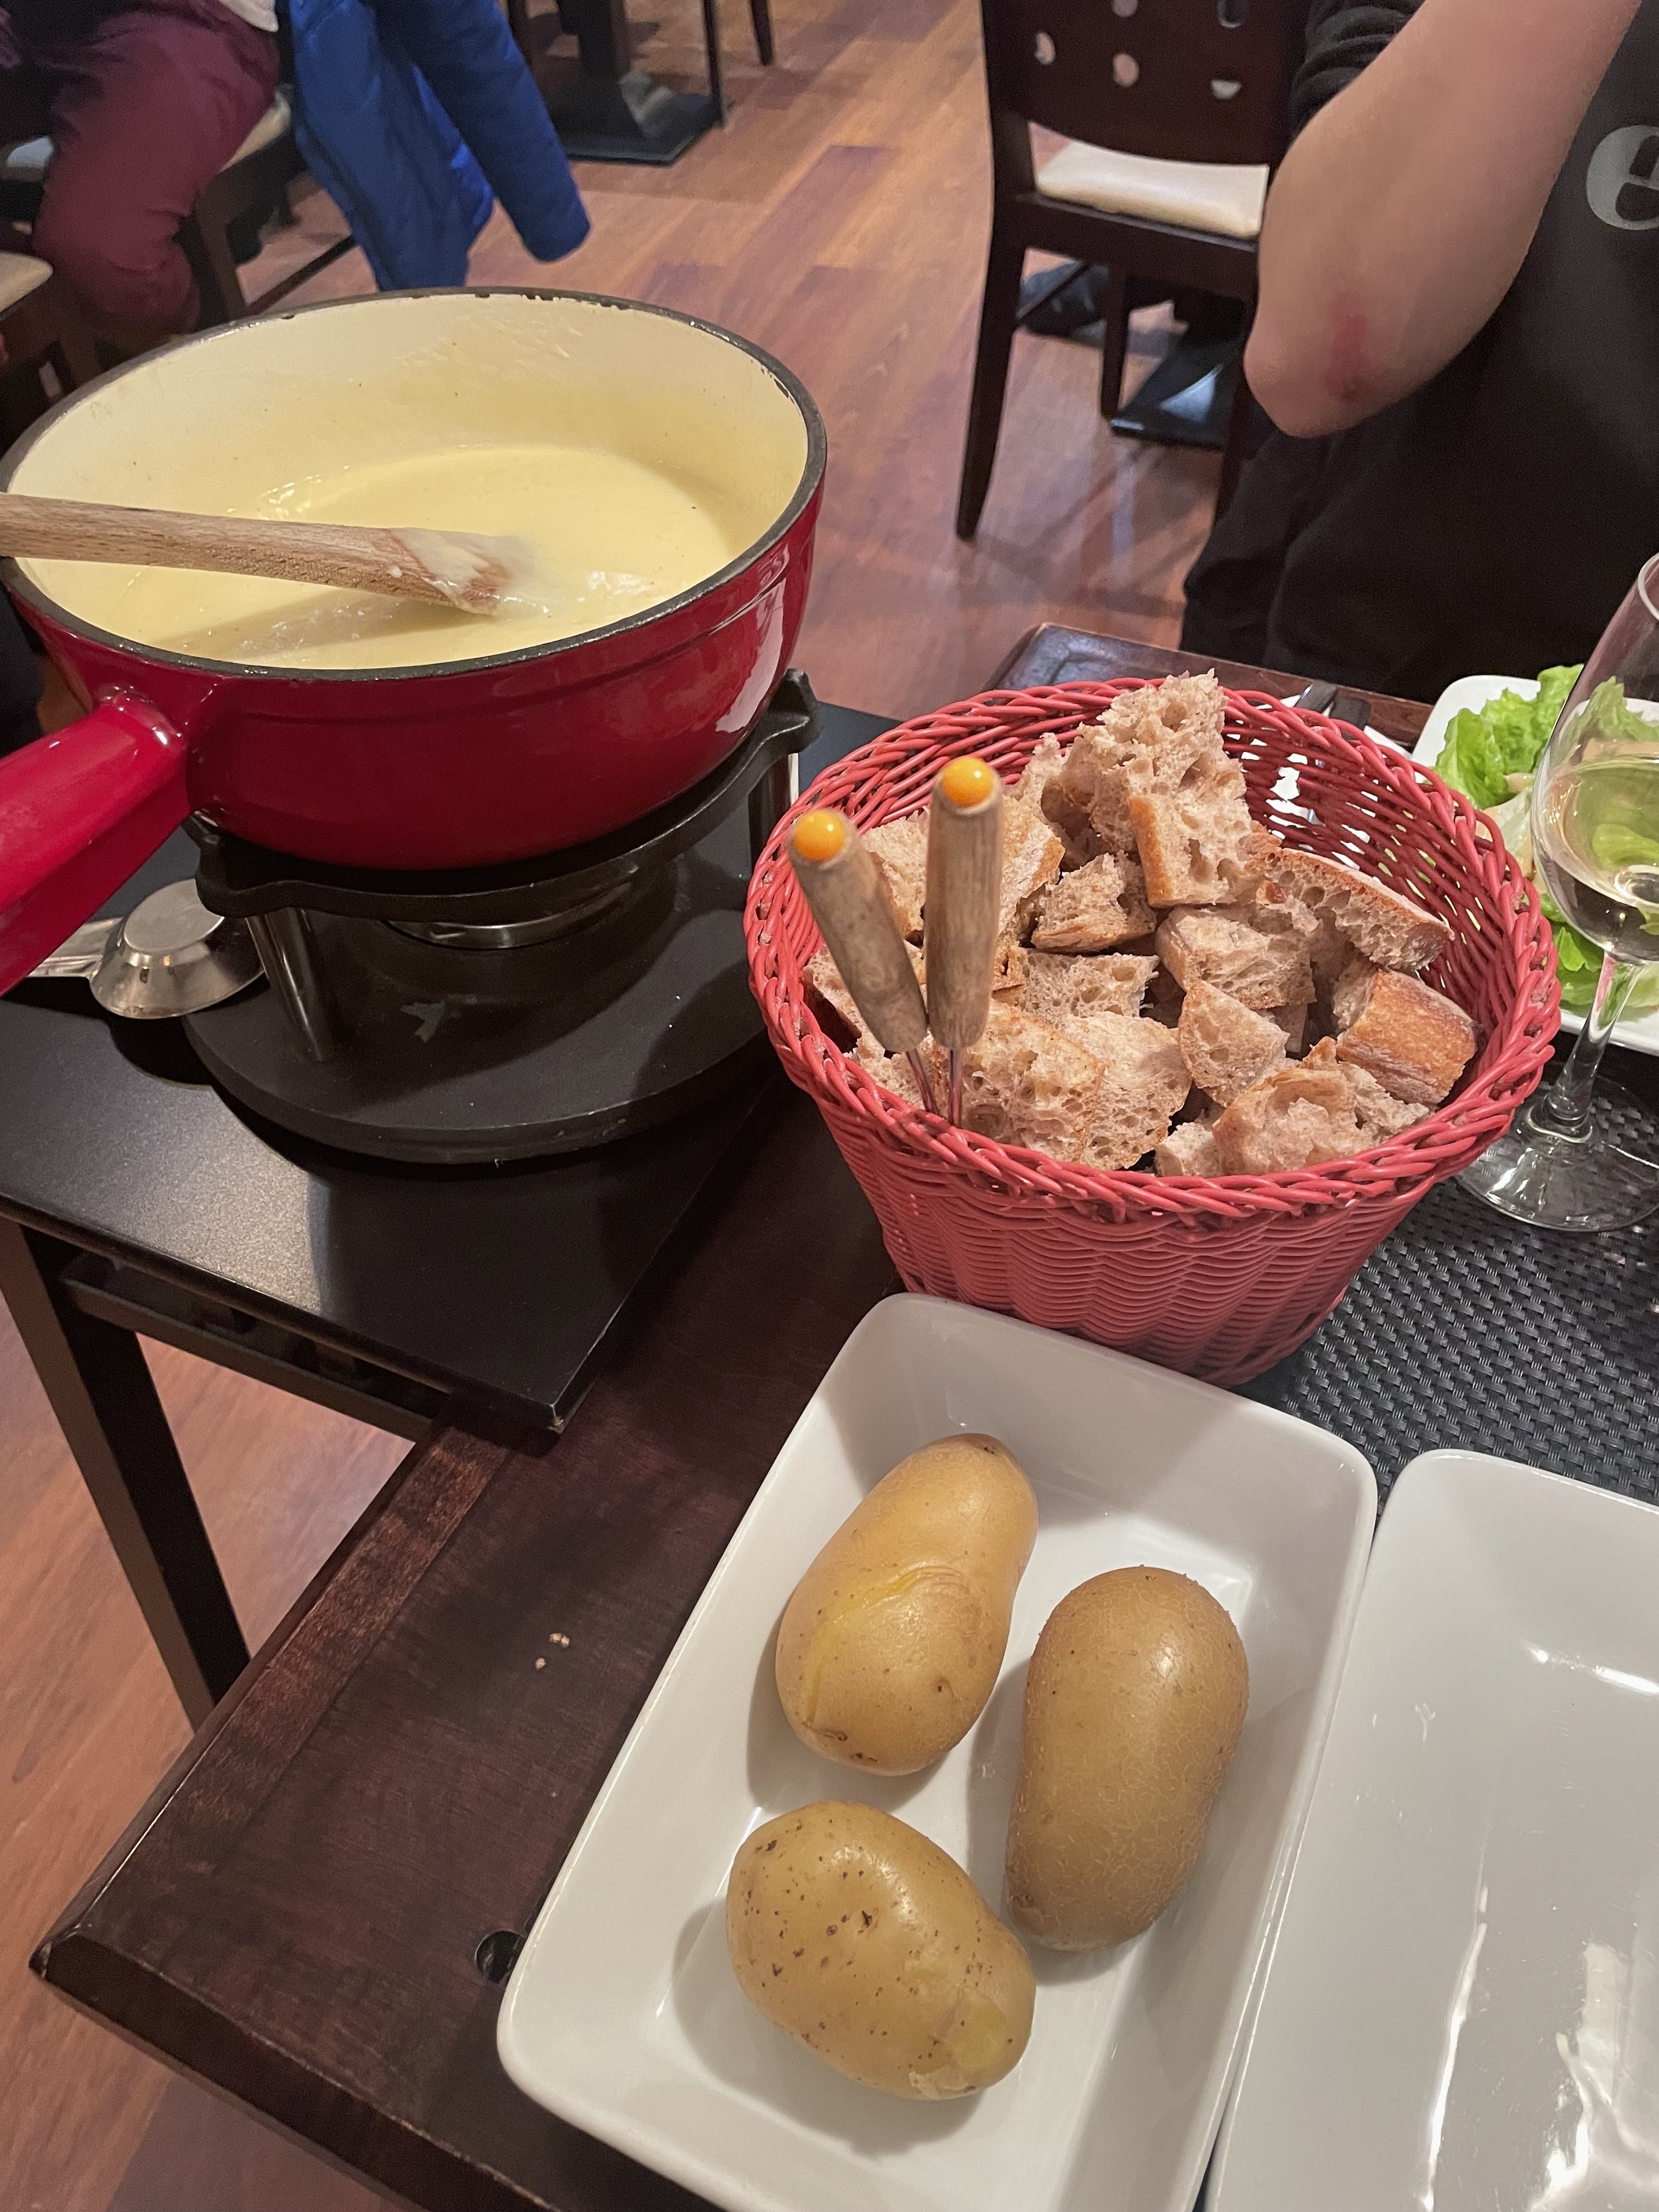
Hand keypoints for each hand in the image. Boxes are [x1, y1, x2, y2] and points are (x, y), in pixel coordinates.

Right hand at [1246, 0, 1642, 436]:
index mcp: (1286, 371)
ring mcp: (1274, 232)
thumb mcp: (1419, 355)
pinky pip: (1322, 213)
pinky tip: (1403, 189)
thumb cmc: (1453, 252)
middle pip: (1301, 332)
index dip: (1350, 386)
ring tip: (1417, 234)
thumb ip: (1372, 372)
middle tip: (1413, 296)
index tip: (1394, 359)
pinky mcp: (1291, 172)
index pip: (1298, 408)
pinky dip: (1355, 209)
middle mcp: (1265, 304)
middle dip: (1347, 320)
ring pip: (1312, 270)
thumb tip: (1355, 365)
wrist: (1458, 115)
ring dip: (1352, 261)